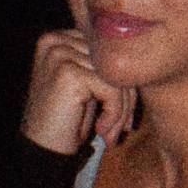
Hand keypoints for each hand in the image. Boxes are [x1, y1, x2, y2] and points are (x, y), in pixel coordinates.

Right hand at [20, 29, 134, 153]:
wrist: (43, 150)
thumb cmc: (69, 120)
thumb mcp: (90, 86)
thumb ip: (107, 67)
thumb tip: (145, 62)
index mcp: (60, 38)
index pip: (110, 50)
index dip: (124, 82)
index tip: (125, 113)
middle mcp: (57, 40)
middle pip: (114, 61)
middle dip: (127, 98)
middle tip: (123, 127)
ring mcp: (60, 54)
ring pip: (117, 77)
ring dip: (122, 110)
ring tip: (111, 133)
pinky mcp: (68, 72)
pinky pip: (113, 90)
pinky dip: (115, 114)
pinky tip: (102, 131)